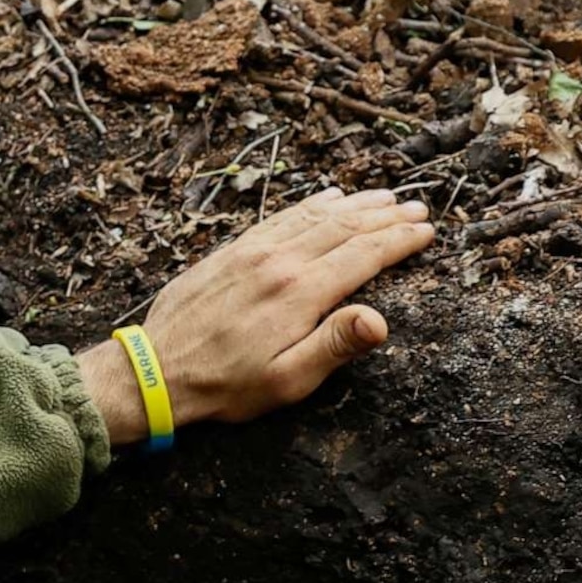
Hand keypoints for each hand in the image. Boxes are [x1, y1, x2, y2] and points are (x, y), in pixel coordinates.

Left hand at [78, 188, 435, 448]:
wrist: (155, 371)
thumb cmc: (225, 385)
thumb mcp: (286, 381)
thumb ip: (334, 347)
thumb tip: (379, 321)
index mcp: (301, 292)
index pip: (365, 254)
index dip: (400, 240)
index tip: (427, 231)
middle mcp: (280, 261)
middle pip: (345, 228)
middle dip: (386, 217)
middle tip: (417, 208)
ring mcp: (252, 251)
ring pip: (315, 216)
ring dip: (354, 205)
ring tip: (383, 197)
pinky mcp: (231, 251)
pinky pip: (280, 217)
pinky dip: (310, 205)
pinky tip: (326, 198)